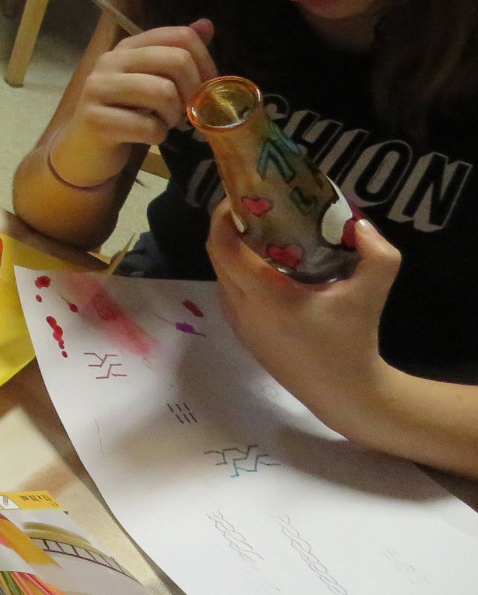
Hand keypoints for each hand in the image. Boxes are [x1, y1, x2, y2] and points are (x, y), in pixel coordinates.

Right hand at [49, 20, 215, 185]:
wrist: (83, 149)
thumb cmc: (123, 113)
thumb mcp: (151, 79)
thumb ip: (175, 53)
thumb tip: (206, 25)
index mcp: (128, 47)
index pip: (180, 36)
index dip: (205, 62)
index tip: (203, 87)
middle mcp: (110, 61)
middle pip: (176, 60)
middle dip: (192, 91)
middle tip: (183, 110)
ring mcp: (99, 89)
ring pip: (164, 92)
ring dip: (174, 115)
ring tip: (164, 122)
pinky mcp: (96, 119)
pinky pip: (148, 126)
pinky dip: (157, 136)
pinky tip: (147, 136)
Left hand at [209, 205, 399, 423]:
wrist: (346, 395)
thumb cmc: (354, 341)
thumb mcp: (372, 293)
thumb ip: (377, 254)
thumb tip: (360, 225)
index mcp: (263, 296)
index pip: (222, 248)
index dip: (223, 218)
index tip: (240, 199)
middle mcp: (242, 309)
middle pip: (217, 258)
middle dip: (229, 229)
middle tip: (255, 210)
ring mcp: (239, 325)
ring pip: (222, 276)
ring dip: (232, 252)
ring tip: (261, 234)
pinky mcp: (245, 337)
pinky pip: (230, 294)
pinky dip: (238, 273)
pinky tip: (267, 268)